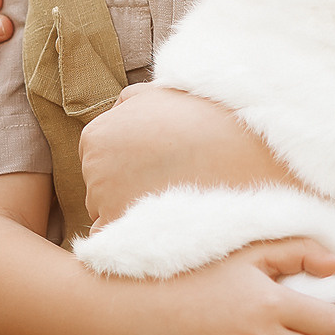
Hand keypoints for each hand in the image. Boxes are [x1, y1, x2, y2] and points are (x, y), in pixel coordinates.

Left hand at [79, 85, 292, 224]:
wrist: (242, 150)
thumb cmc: (204, 119)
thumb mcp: (160, 94)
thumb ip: (127, 103)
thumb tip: (115, 114)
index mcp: (96, 137)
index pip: (95, 158)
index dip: (125, 161)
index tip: (155, 161)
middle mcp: (93, 170)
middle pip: (98, 188)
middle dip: (125, 185)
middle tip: (167, 178)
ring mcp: (107, 202)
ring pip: (107, 213)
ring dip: (131, 210)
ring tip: (172, 196)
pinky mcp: (127, 230)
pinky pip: (116, 241)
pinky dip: (133, 237)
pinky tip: (162, 223)